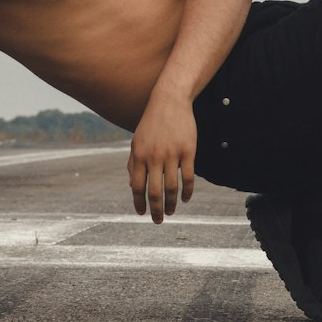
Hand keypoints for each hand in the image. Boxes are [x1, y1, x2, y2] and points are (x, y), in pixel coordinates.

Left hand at [128, 92, 196, 223]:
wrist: (170, 100)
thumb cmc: (152, 123)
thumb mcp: (137, 141)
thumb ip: (134, 163)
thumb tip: (133, 186)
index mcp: (139, 155)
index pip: (137, 186)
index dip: (139, 203)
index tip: (142, 214)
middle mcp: (154, 157)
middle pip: (154, 191)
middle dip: (156, 210)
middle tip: (158, 220)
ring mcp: (172, 154)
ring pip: (172, 187)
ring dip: (171, 203)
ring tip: (172, 211)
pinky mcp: (188, 151)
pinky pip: (188, 177)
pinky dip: (187, 192)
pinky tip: (186, 199)